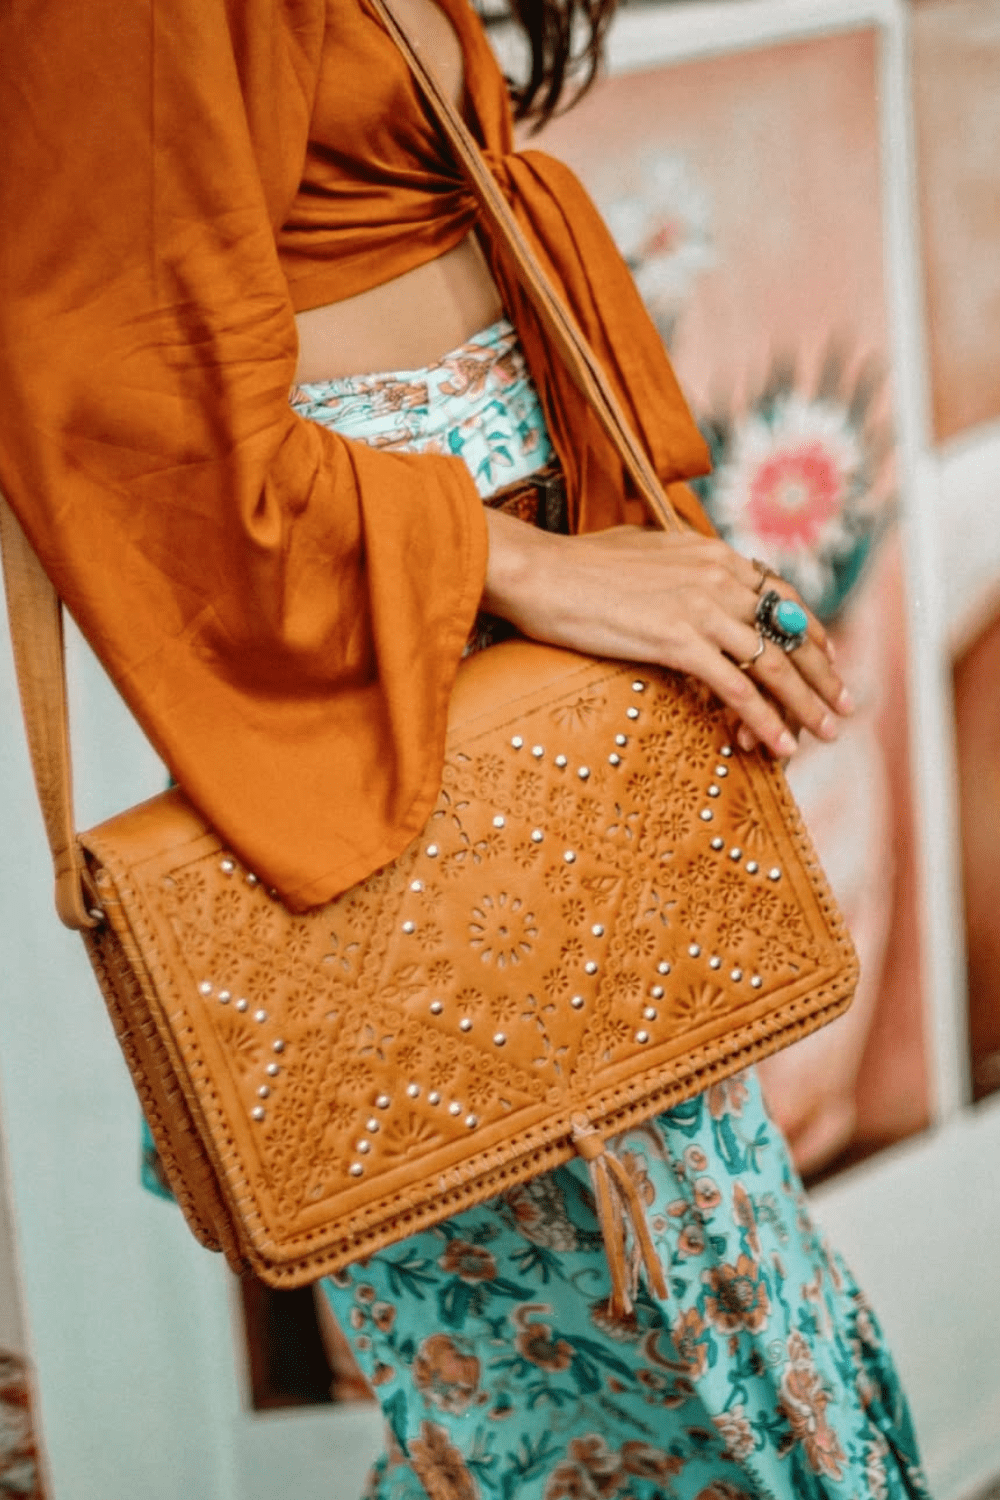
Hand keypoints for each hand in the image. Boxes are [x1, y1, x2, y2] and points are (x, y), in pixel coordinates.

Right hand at [482, 512, 852, 759]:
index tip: (827, 659)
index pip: (781, 594)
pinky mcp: (678, 640)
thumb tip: (683, 574)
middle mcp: (718, 577)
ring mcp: (701, 608)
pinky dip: (763, 720)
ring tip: (824, 734)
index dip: (809, 630)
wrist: (539, 571)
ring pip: (773, 663)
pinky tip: (779, 745)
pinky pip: (736, 688)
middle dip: (823, 673)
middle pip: (789, 630)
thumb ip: (677, 563)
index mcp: (712, 553)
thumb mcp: (641, 550)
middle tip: (844, 705)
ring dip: (804, 704)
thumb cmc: (576, 565)